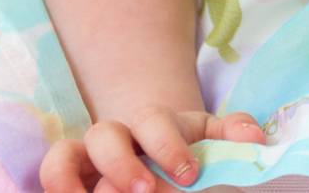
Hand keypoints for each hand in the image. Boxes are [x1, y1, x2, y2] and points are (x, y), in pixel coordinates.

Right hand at [38, 105, 266, 192]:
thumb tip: (257, 138)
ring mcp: (86, 160)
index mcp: (153, 124)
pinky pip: (51, 176)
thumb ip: (232, 134)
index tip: (190, 174)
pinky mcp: (68, 179)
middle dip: (123, 165)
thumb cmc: (185, 151)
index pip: (154, 122)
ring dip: (74, 181)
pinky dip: (58, 188)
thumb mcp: (209, 140)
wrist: (153, 155)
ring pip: (65, 156)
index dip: (169, 146)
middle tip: (146, 191)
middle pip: (106, 135)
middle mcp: (115, 137)